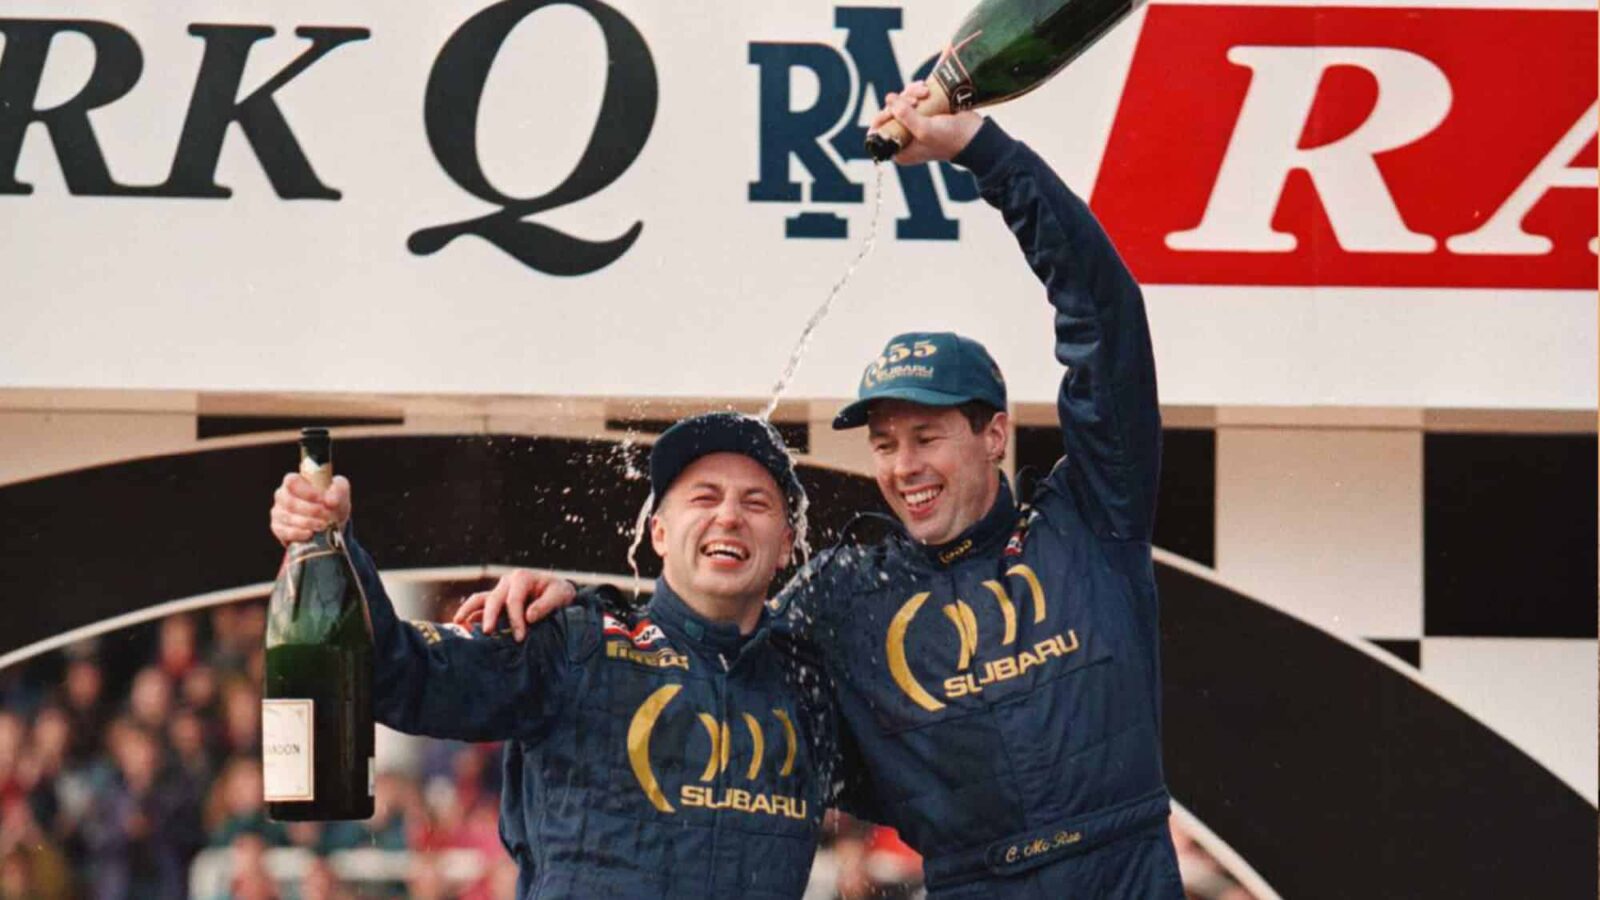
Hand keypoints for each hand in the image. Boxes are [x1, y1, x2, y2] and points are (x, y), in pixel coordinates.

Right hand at [270, 473, 350, 545]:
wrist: (330, 524)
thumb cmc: (332, 503)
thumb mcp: (340, 492)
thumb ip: (338, 490)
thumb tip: (331, 500)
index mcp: (295, 481)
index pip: (292, 481)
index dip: (307, 491)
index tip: (323, 500)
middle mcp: (283, 495)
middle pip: (290, 502)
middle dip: (312, 510)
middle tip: (328, 516)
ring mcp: (278, 512)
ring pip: (288, 517)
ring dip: (308, 522)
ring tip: (323, 526)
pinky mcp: (278, 528)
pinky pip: (284, 531)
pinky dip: (298, 533)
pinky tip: (310, 534)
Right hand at [451, 569, 577, 641]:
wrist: (558, 593)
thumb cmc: (559, 593)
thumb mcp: (560, 595)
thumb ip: (546, 605)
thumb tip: (529, 617)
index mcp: (522, 578)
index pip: (513, 600)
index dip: (515, 619)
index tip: (519, 637)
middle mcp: (507, 582)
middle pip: (493, 599)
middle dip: (490, 617)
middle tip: (487, 633)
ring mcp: (499, 591)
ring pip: (479, 599)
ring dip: (468, 610)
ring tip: (458, 623)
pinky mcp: (496, 602)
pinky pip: (479, 607)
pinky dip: (470, 616)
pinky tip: (463, 627)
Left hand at [872, 81, 983, 165]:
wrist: (975, 135)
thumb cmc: (950, 139)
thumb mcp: (925, 130)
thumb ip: (905, 116)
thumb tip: (888, 98)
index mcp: (900, 149)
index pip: (877, 133)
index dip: (882, 118)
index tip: (893, 110)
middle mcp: (904, 137)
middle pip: (889, 113)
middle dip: (900, 102)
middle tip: (916, 100)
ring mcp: (914, 124)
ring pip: (901, 102)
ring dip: (911, 93)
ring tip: (925, 92)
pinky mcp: (924, 112)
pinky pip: (912, 97)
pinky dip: (916, 90)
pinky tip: (926, 88)